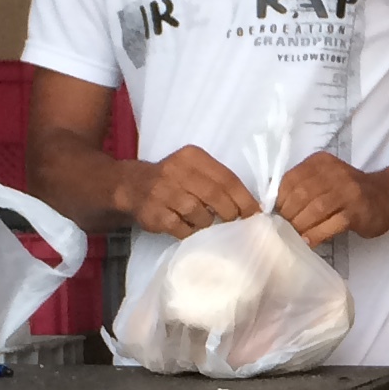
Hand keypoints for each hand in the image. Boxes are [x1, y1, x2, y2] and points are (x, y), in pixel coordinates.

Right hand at [121, 146, 259, 238]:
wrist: (133, 185)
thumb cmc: (173, 179)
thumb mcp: (194, 168)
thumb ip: (218, 180)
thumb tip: (249, 205)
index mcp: (192, 157)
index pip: (226, 178)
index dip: (244, 198)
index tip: (255, 213)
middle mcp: (176, 171)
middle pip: (215, 196)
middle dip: (230, 212)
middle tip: (235, 222)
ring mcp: (164, 193)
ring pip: (200, 215)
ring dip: (208, 223)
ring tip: (205, 223)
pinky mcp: (155, 214)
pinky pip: (183, 229)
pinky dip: (191, 232)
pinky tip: (190, 228)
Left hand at [273, 152, 388, 246]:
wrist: (387, 196)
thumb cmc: (350, 192)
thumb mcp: (326, 179)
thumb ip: (303, 186)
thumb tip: (274, 208)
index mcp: (321, 163)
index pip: (291, 179)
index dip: (279, 199)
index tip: (273, 215)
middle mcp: (334, 173)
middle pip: (301, 194)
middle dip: (288, 214)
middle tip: (281, 229)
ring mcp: (347, 191)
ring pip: (315, 209)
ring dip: (300, 226)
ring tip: (293, 236)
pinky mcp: (357, 211)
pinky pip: (331, 224)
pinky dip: (316, 234)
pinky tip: (308, 242)